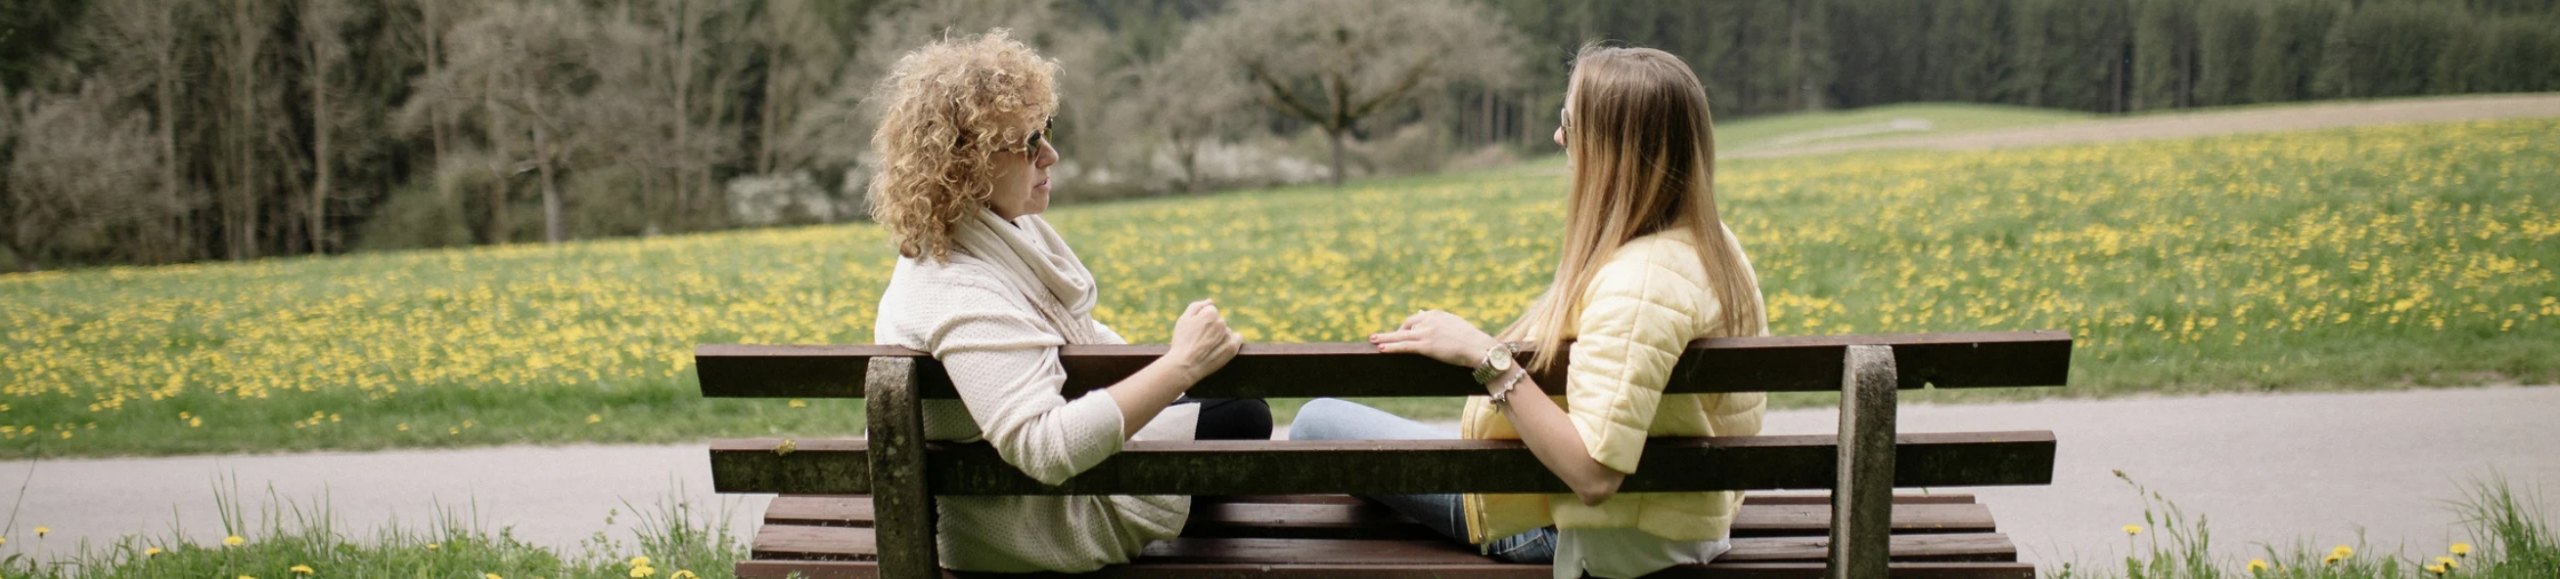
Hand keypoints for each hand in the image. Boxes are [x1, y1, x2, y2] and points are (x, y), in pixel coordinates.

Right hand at [1163, 299, 1242, 383]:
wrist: (1185, 366)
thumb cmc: (1182, 342)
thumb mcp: (1184, 319)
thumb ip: (1197, 306)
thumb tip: (1210, 301)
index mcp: (1210, 312)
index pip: (1211, 311)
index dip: (1202, 322)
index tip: (1195, 332)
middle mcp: (1221, 322)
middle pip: (1218, 322)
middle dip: (1211, 329)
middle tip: (1199, 341)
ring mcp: (1228, 335)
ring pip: (1226, 331)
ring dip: (1220, 336)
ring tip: (1207, 348)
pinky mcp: (1232, 347)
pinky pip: (1237, 339)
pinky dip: (1231, 342)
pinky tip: (1221, 348)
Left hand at [1370, 309, 1500, 367]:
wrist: (1480, 347)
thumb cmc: (1471, 339)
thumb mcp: (1452, 322)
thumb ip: (1436, 318)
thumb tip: (1421, 311)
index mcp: (1436, 314)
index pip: (1416, 318)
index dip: (1407, 327)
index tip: (1401, 332)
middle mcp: (1429, 320)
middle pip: (1406, 325)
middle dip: (1393, 333)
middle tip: (1379, 337)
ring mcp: (1426, 333)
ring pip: (1400, 336)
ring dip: (1384, 338)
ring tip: (1371, 340)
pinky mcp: (1426, 346)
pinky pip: (1404, 346)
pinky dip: (1390, 347)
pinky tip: (1380, 348)